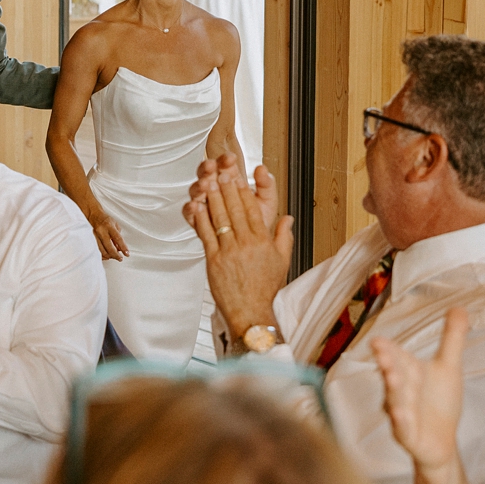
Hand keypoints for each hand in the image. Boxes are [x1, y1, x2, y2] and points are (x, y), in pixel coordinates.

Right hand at [85, 206, 128, 259]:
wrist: (93, 215)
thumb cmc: (105, 220)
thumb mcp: (115, 225)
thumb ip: (118, 236)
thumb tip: (120, 248)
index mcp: (109, 226)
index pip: (118, 238)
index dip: (123, 247)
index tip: (127, 254)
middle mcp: (101, 231)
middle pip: (109, 247)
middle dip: (116, 255)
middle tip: (120, 258)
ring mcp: (95, 236)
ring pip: (102, 251)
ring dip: (109, 256)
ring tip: (114, 257)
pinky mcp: (90, 240)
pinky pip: (96, 251)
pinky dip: (102, 255)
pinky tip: (107, 256)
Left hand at [185, 155, 292, 337]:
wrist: (252, 312)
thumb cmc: (265, 289)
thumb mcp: (282, 261)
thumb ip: (283, 237)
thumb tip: (288, 219)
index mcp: (263, 241)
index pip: (253, 209)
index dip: (244, 190)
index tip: (239, 177)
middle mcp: (247, 244)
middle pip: (235, 209)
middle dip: (227, 188)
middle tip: (222, 171)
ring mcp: (229, 251)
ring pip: (220, 218)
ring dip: (213, 198)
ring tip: (208, 182)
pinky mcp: (214, 260)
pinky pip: (207, 235)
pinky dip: (201, 219)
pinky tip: (197, 206)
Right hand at [371, 306, 469, 474]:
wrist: (442, 442)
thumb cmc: (440, 402)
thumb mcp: (449, 367)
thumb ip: (452, 338)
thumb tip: (460, 307)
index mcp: (408, 372)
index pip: (397, 357)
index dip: (387, 350)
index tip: (378, 341)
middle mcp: (400, 390)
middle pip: (392, 375)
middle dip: (387, 364)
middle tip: (381, 352)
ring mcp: (401, 412)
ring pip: (395, 400)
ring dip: (393, 389)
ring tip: (391, 377)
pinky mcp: (407, 434)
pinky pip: (402, 427)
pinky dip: (401, 420)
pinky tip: (400, 414)